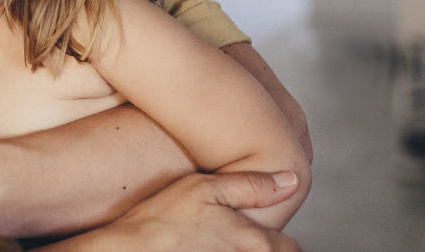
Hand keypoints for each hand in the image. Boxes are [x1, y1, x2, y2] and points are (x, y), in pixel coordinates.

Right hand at [50, 171, 301, 251]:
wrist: (132, 250)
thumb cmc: (164, 218)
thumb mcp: (205, 187)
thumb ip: (251, 185)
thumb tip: (292, 179)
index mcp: (255, 242)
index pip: (290, 249)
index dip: (280, 242)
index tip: (262, 234)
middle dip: (261, 248)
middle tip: (233, 235)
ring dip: (238, 250)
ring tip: (212, 242)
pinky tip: (199, 248)